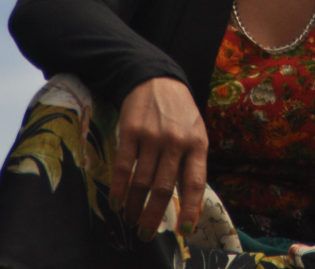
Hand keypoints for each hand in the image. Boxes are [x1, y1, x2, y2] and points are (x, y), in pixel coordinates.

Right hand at [110, 77, 207, 239]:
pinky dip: (119, 188)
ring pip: (142, 181)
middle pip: (164, 188)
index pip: (195, 183)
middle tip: (146, 234)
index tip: (184, 231)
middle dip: (153, 216)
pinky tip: (117, 202)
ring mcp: (153, 135)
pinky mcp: (131, 131)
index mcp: (197, 143)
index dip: (190, 209)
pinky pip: (124, 166)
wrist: (156, 80)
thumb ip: (192, 163)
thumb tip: (188, 203)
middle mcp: (176, 141)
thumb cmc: (179, 113)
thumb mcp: (195, 133)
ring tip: (131, 219)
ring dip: (135, 206)